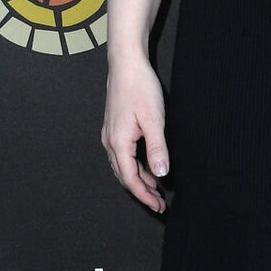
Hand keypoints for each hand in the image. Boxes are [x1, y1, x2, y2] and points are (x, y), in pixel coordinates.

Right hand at [102, 54, 169, 213]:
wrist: (126, 63)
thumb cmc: (140, 88)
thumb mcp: (153, 120)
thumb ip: (157, 149)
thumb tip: (160, 174)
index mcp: (118, 143)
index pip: (130, 179)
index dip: (144, 196)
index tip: (158, 206)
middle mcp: (110, 142)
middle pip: (124, 176)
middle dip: (141, 192)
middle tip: (159, 204)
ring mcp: (111, 135)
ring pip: (123, 166)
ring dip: (139, 180)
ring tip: (156, 190)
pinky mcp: (115, 128)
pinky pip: (124, 155)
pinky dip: (136, 166)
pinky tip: (148, 168)